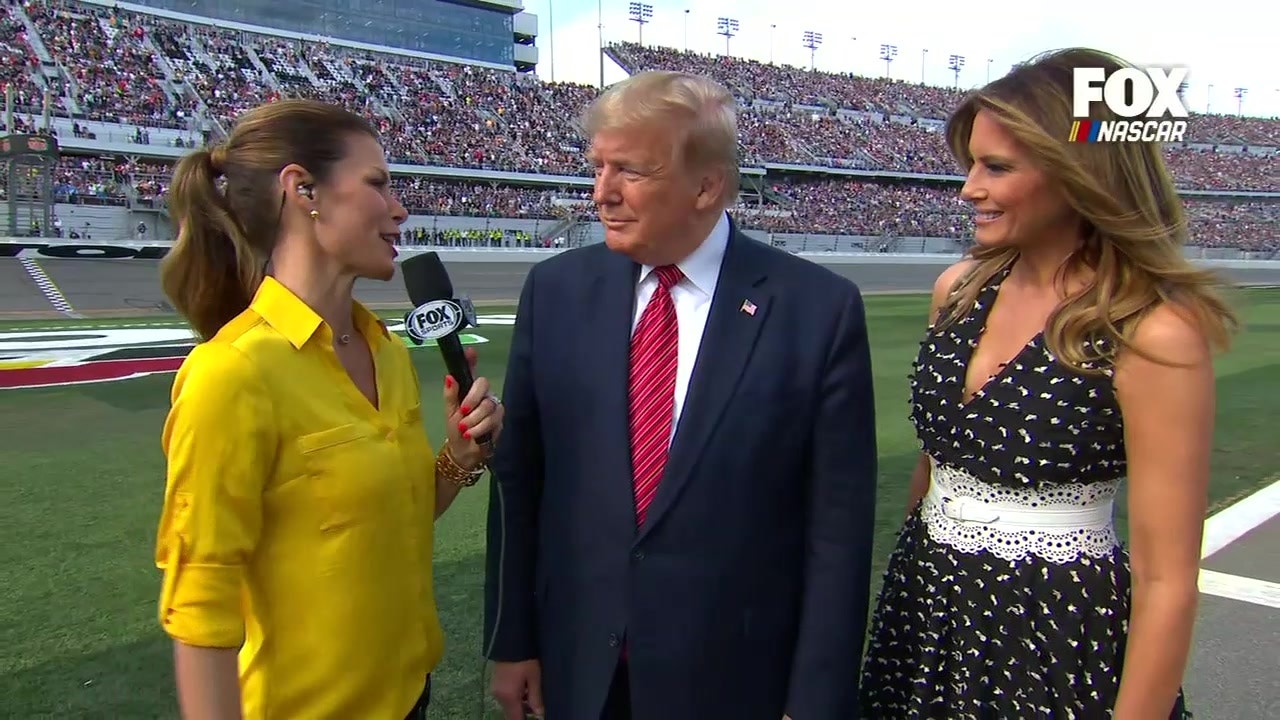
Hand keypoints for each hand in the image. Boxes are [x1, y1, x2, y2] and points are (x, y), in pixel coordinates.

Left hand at [443, 347, 503, 469]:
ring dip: (474, 419)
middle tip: (463, 411)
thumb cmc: (455, 431)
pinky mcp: (500, 420)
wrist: (465, 452)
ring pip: (488, 405)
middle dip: (472, 399)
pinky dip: (480, 428)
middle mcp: (483, 395)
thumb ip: (450, 394)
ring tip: (465, 429)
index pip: (471, 371)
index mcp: (468, 390)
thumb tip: (449, 376)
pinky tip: (473, 434)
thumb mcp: (449, 413)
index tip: (470, 351)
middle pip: (484, 384)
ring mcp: (493, 406)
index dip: (471, 360)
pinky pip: (494, 419)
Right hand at [491, 659, 543, 718]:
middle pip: (511, 713)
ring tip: (532, 692)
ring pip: (508, 705)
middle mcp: (499, 696)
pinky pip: (505, 696)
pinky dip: (515, 697)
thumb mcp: (534, 677)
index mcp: (509, 697)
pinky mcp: (495, 682)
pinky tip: (524, 687)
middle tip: (536, 705)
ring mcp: (495, 689)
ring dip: (520, 704)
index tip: (534, 717)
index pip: (515, 719)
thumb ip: (536, 697)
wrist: (510, 640)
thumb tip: (539, 714)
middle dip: (523, 712)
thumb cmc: (525, 658)